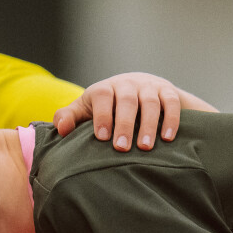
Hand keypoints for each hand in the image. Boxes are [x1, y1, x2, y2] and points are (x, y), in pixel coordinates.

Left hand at [53, 73, 186, 150]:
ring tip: (145, 147)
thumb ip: (70, 117)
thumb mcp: (86, 109)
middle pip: (126, 100)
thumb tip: (61, 130)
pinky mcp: (167, 91)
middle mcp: (127, 84)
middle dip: (124, 124)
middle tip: (121, 148)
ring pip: (150, 102)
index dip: (102, 115)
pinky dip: (171, 119)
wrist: (141, 88)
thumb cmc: (107, 106)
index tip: (102, 137)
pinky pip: (171, 102)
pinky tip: (168, 138)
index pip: (102, 95)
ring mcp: (148, 86)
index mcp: (105, 89)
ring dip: (148, 125)